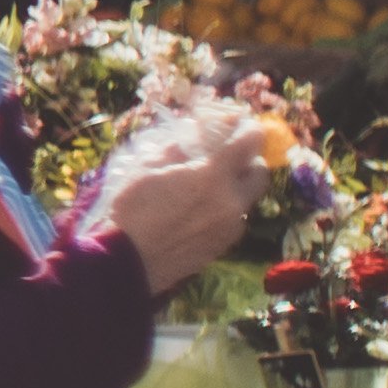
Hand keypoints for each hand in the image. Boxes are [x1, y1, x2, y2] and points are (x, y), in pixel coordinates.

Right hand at [96, 103, 277, 295]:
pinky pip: (235, 219)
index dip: (245, 127)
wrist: (128, 263)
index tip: (234, 123)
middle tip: (225, 156)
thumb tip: (199, 129)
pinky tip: (197, 212)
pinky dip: (224, 209)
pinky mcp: (224, 245)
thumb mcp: (148, 166)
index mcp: (212, 175)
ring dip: (235, 186)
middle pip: (260, 170)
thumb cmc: (130, 209)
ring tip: (205, 188)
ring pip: (247, 197)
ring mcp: (231, 226)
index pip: (251, 140)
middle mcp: (231, 200)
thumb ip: (181, 145)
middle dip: (247, 159)